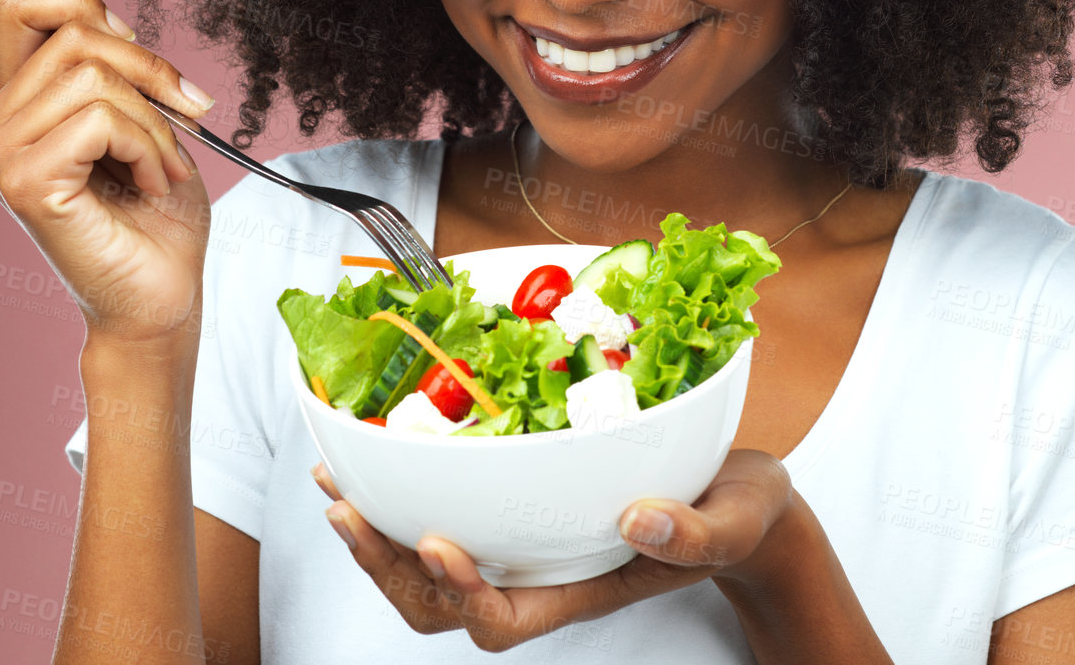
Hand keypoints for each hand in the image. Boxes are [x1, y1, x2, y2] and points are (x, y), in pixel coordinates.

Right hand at [0, 0, 218, 346]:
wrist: (161, 296)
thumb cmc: (156, 215)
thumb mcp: (141, 116)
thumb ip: (110, 66)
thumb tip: (113, 26)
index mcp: (12, 105)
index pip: (19, 3)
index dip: (88, 9)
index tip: (137, 58)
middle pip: (76, 35)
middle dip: (150, 73)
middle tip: (184, 124)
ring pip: (93, 77)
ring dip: (156, 121)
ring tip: (163, 167)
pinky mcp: (23, 183)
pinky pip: (103, 121)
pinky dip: (150, 147)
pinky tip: (152, 186)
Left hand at [310, 448, 795, 652]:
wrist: (740, 499)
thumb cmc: (738, 517)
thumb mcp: (736, 522)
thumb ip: (694, 533)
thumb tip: (639, 518)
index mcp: (582, 589)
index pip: (503, 618)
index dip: (461, 593)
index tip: (440, 543)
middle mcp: (540, 574)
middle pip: (441, 603)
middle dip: (386, 564)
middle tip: (346, 510)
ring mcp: (524, 544)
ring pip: (428, 567)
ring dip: (376, 531)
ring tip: (334, 485)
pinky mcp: (519, 507)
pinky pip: (448, 512)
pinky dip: (402, 491)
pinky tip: (375, 456)